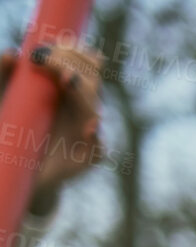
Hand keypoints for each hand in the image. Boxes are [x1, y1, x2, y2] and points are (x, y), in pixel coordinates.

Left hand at [0, 40, 106, 212]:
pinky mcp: (88, 157)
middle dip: (71, 63)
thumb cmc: (11, 129)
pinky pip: (98, 146)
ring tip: (66, 78)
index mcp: (70, 91)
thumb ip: (5, 75)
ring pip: (93, 107)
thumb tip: (13, 54)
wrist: (16, 166)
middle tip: (42, 57)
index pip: (85, 63)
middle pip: (92, 79)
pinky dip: (94, 136)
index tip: (47, 44)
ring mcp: (88, 132)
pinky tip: (88, 127)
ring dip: (81, 91)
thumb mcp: (3, 97)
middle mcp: (82, 108)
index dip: (73, 50)